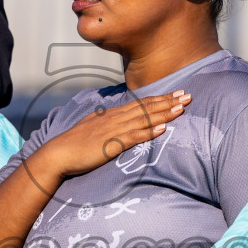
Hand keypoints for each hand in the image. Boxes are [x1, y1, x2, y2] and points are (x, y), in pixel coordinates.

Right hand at [27, 92, 191, 190]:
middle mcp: (115, 119)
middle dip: (168, 101)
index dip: (160, 99)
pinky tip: (162, 129)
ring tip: (181, 108)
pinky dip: (148, 132)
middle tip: (188, 95)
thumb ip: (107, 124)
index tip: (176, 94)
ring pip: (143, 120)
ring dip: (164, 114)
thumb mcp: (92, 128)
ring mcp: (113, 131)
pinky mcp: (111, 145)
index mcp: (112, 115)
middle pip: (146, 108)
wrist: (59, 154)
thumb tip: (117, 120)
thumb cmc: (74, 145)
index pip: (140, 104)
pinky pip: (133, 137)